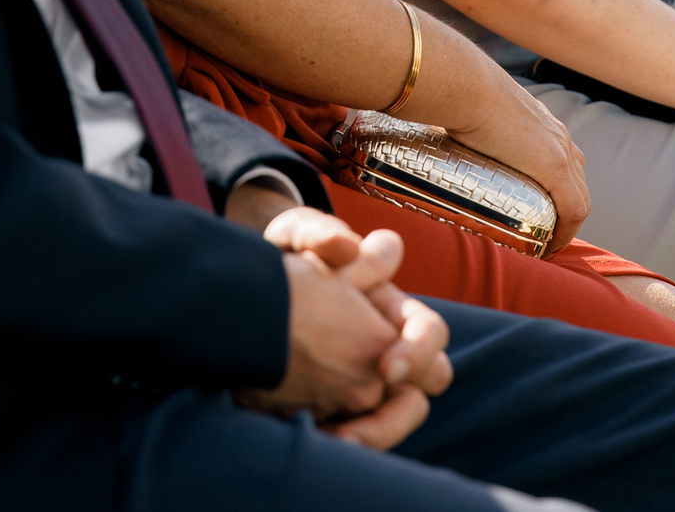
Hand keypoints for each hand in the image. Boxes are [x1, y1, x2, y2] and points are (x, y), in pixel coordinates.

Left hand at [256, 209, 449, 449]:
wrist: (243, 296)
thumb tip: (348, 246)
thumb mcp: (288, 237)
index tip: (384, 369)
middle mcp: (391, 347)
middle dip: (401, 409)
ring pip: (401, 417)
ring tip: (334, 442)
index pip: (430, 332)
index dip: (417, 349)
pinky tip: (308, 440)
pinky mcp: (345, 409)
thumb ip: (313, 230)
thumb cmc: (279, 260)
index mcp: (389, 308)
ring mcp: (370, 381)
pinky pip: (361, 435)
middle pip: (431, 382)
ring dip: (376, 434)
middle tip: (357, 425)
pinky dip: (343, 444)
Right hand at [442, 75, 590, 254]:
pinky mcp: (557, 168)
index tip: (538, 209)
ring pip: (579, 197)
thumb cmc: (457, 97)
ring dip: (566, 223)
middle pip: (576, 181)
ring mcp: (561, 151)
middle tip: (541, 232)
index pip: (561, 161)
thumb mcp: (468, 114)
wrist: (467, 87)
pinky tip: (551, 246)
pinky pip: (575, 209)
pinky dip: (566, 230)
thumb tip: (428, 135)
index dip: (555, 188)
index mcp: (541, 124)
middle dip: (564, 209)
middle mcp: (558, 136)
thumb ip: (459, 127)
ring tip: (544, 244)